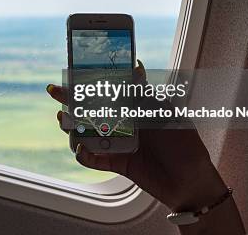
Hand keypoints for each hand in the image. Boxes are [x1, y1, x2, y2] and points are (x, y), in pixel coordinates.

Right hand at [47, 60, 226, 211]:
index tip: (75, 72)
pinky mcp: (118, 163)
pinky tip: (79, 149)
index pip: (110, 91)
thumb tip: (135, 66)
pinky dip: (84, 155)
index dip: (93, 82)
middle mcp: (125, 124)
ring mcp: (120, 144)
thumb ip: (146, 94)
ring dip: (73, 127)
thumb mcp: (166, 113)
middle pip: (94, 110)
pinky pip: (95, 160)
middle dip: (73, 101)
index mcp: (136, 109)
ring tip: (61, 119)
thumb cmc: (184, 144)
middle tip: (55, 92)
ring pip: (90, 133)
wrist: (192, 182)